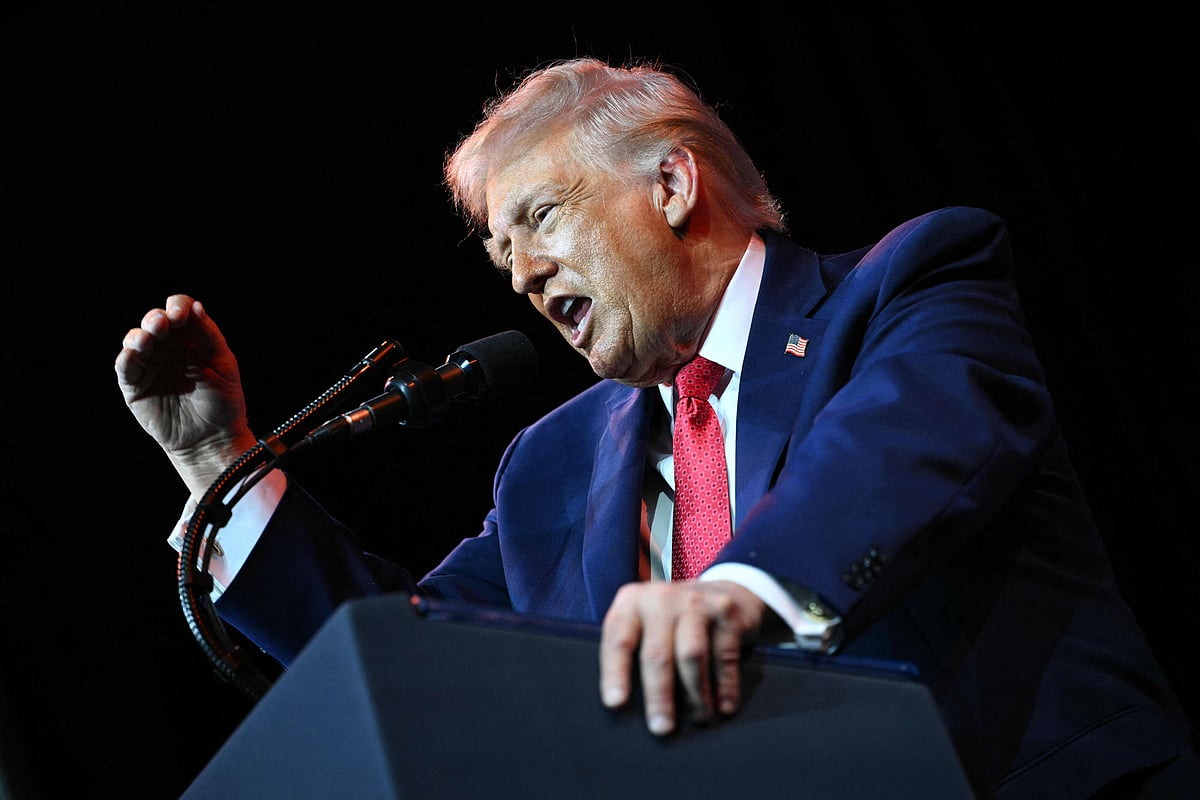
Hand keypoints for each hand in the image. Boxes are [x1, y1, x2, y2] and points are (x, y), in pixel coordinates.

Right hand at [115, 294, 257, 496]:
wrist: (212, 437)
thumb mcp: (223, 364)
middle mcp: (167, 347)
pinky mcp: (135, 386)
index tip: (181, 314)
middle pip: (154, 321)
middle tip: (163, 323)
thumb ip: (208, 335)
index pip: (179, 311)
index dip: (177, 307)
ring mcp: (149, 365)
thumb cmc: (222, 400)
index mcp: (190, 338)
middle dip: (156, 319)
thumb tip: (195, 306)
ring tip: (147, 338)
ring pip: (135, 340)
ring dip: (139, 335)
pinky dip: (127, 358)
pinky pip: (125, 367)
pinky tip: (134, 353)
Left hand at [599, 579, 765, 735]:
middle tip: (661, 728)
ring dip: (695, 694)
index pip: (618, 641)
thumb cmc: (673, 623)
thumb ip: (633, 651)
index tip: (616, 704)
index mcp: (631, 603)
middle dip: (659, 695)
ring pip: (691, 656)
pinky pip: (724, 655)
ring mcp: (695, 602)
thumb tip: (625, 706)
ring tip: (698, 719)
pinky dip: (725, 685)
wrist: (722, 593)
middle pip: (656, 653)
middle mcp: (660, 598)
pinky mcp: (725, 610)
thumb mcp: (646, 625)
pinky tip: (724, 706)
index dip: (615, 674)